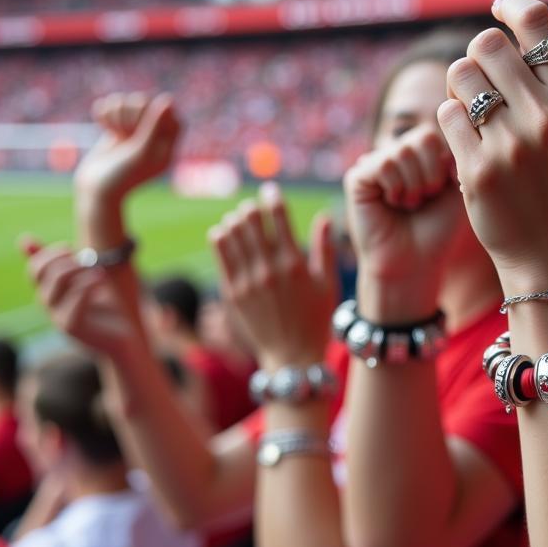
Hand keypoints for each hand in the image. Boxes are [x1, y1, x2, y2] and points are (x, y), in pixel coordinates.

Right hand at [21, 237, 139, 357]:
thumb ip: (69, 262)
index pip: (35, 268)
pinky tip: (101, 284)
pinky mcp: (70, 327)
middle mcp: (49, 304)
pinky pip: (73, 300)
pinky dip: (88, 287)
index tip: (71, 249)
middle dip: (66, 260)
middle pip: (43, 272)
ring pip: (57, 282)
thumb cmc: (107, 307)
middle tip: (89, 260)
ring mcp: (56, 316)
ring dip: (80, 271)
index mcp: (50, 291)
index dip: (51, 254)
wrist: (123, 338)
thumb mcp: (87, 278)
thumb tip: (27, 239)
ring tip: (101, 273)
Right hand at [74, 92, 180, 200]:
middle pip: (147, 104)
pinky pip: (113, 105)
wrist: (95, 190)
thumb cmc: (122, 176)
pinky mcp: (116, 129)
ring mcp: (134, 132)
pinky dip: (106, 112)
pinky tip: (102, 124)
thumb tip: (168, 99)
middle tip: (124, 131)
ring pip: (129, 102)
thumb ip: (154, 126)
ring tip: (112, 130)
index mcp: (167, 146)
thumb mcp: (141, 152)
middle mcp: (152, 137)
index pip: (172, 117)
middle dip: (132, 112)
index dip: (156, 113)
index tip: (142, 122)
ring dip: (118, 111)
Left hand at [209, 184, 337, 371]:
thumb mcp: (328, 284)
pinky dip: (220, 238)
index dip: (273, 199)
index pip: (278, 218)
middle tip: (253, 207)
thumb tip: (325, 217)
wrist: (292, 356)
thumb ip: (325, 249)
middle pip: (251, 222)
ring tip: (239, 220)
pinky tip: (223, 232)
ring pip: (232, 235)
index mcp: (293, 264)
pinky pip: (221, 256)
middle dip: (252, 208)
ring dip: (235, 221)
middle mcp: (268, 269)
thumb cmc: (315, 319)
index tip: (271, 190)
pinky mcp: (232, 293)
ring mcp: (248, 281)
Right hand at [343, 122, 463, 299]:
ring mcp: (376, 162)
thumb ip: (458, 154)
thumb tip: (447, 125)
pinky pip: (383, 164)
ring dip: (414, 185)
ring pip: (402, 151)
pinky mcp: (357, 176)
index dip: (444, 165)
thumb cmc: (438, 230)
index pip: (437, 133)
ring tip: (409, 204)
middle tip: (424, 199)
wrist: (414, 262)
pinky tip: (392, 204)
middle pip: (422, 137)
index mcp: (421, 154)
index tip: (441, 192)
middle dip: (431, 175)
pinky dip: (395, 188)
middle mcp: (397, 153)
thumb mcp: (458, 188)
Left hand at [437, 0, 547, 291]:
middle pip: (486, 44)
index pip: (536, 22)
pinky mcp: (478, 170)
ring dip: (461, 87)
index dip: (511, 7)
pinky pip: (446, 114)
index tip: (500, 9)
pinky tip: (471, 142)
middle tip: (490, 83)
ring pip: (460, 74)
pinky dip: (452, 123)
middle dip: (482, 58)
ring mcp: (512, 144)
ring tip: (479, 112)